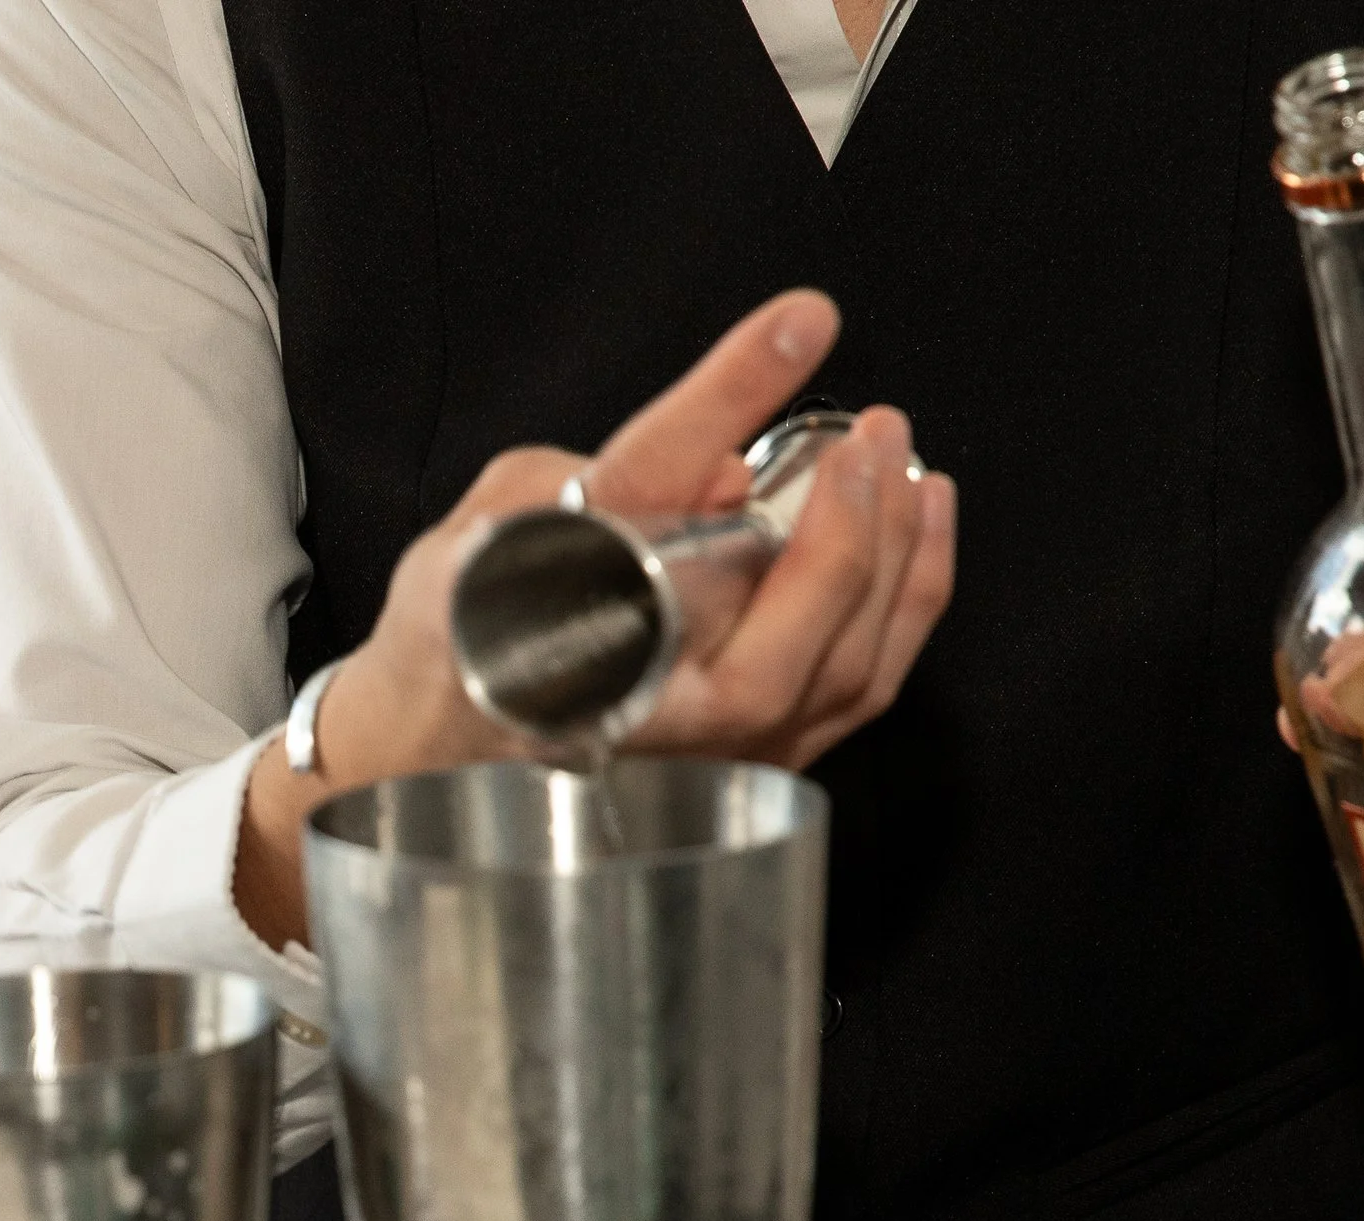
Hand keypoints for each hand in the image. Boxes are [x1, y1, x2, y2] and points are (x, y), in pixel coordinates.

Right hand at [235, 289, 957, 947]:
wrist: (446, 749)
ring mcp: (708, 743)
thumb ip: (588, 482)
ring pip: (844, 663)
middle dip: (854, 512)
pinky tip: (917, 534)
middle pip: (790, 607)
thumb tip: (717, 472)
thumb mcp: (492, 523)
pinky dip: (905, 607)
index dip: (732, 390)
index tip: (799, 320)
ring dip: (897, 557)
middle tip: (879, 427)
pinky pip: (860, 687)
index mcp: (552, 602)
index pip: (656, 479)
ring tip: (912, 470)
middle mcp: (643, 688)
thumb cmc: (467, 629)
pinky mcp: (752, 757)